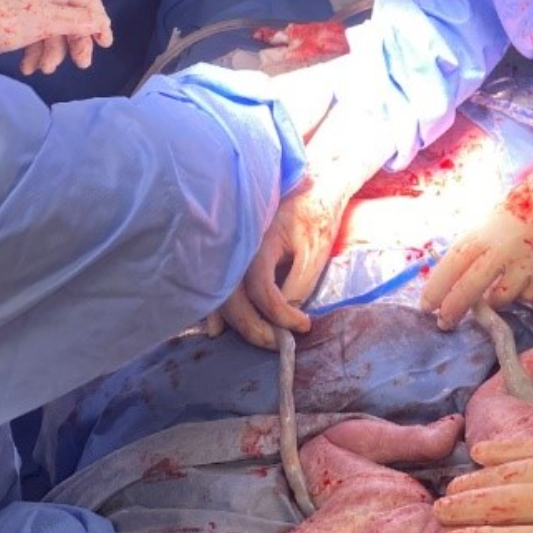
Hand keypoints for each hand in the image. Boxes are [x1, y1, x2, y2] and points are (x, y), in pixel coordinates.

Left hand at [0, 0, 111, 65]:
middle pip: (72, 18)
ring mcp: (27, 10)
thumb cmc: (1, 19)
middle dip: (75, 42)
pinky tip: (27, 68)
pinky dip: (35, 54)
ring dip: (52, 53)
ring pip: (54, 32)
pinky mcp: (14, 25)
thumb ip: (76, 21)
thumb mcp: (43, 20)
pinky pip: (35, 39)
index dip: (98, 20)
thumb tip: (101, 22)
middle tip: (81, 65)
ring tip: (43, 70)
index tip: (104, 44)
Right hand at [220, 180, 345, 347]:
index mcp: (260, 239)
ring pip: (220, 293)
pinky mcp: (230, 254)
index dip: (278, 313)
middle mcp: (237, 245)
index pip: (260, 287)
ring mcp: (229, 249)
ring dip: (235, 322)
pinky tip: (217, 328)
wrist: (312, 187)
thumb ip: (298, 283)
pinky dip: (218, 308)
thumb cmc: (316, 217)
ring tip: (258, 339)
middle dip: (252, 326)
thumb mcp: (314, 251)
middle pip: (231, 295)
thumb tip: (281, 316)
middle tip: (278, 344)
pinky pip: (217, 285)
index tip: (302, 326)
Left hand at [421, 157, 532, 327]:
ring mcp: (526, 267)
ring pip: (500, 299)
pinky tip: (530, 275)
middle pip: (469, 289)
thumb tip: (465, 264)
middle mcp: (501, 251)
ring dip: (494, 301)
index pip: (452, 265)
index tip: (426, 305)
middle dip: (453, 310)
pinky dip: (525, 291)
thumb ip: (483, 239)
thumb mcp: (499, 211)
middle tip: (444, 323)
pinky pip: (530, 295)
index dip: (436, 288)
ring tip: (495, 292)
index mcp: (485, 230)